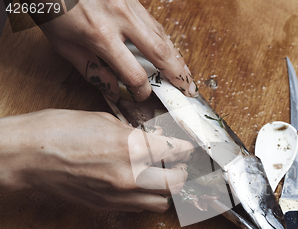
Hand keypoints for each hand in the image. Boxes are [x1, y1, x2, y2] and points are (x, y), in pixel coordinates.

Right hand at [0, 109, 194, 212]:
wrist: (26, 157)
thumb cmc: (58, 131)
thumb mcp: (105, 120)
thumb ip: (134, 134)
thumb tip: (153, 141)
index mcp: (130, 147)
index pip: (175, 152)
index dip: (186, 149)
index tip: (189, 147)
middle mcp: (129, 176)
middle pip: (176, 183)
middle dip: (182, 172)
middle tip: (179, 163)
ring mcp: (118, 195)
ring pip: (162, 203)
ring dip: (166, 190)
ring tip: (161, 176)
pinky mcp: (107, 207)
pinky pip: (140, 208)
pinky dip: (147, 198)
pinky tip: (140, 185)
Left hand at [38, 0, 197, 101]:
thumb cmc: (53, 8)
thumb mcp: (65, 45)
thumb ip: (92, 70)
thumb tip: (115, 90)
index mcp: (100, 35)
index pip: (134, 73)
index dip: (141, 91)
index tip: (142, 97)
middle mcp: (120, 18)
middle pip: (160, 53)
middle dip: (178, 75)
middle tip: (189, 90)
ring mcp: (129, 5)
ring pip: (162, 36)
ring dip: (177, 58)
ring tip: (186, 75)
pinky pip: (154, 23)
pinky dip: (165, 41)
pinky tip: (171, 53)